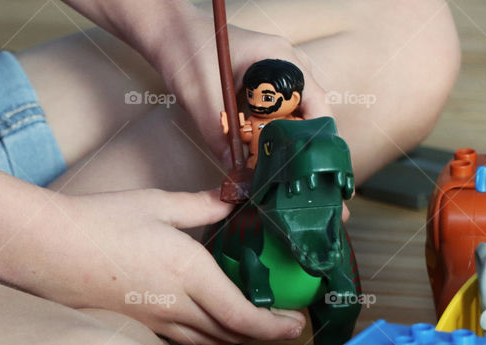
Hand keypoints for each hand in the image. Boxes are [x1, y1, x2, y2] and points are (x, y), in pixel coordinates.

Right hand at [10, 189, 305, 344]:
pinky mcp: (140, 323)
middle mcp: (178, 305)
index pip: (244, 315)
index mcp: (190, 274)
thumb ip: (202, 205)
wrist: (50, 249)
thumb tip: (233, 198)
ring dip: (235, 335)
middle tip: (281, 320)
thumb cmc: (101, 221)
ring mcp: (157, 320)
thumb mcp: (158, 204)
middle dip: (261, 331)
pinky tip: (208, 321)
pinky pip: (185, 339)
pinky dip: (207, 336)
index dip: (274, 326)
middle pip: (231, 333)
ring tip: (250, 320)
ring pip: (208, 341)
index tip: (294, 323)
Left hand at [152, 9, 333, 164]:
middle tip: (284, 169)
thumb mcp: (201, 97)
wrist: (169, 35)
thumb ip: (218, 134)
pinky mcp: (260, 84)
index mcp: (280, 58)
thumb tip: (234, 170)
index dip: (313, 134)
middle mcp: (285, 64)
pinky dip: (267, 131)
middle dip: (298, 142)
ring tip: (270, 163)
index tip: (303, 162)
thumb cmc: (187, 52)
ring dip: (281, 138)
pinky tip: (255, 149)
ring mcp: (274, 72)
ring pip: (290, 114)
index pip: (316, 102)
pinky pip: (274, 112)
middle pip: (307, 111)